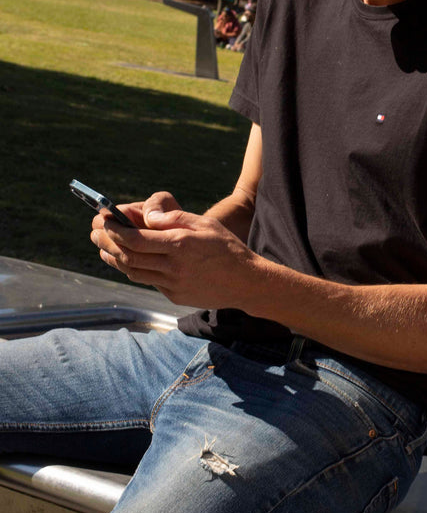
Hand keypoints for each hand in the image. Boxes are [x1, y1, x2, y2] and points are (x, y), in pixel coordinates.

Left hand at [90, 191, 257, 306]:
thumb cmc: (227, 247)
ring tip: (103, 247)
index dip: (114, 230)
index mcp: (180, 244)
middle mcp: (174, 266)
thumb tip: (148, 217)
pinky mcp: (175, 295)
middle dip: (106, 243)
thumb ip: (176, 219)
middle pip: (128, 257)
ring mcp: (173, 284)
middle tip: (95, 232)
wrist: (246, 282)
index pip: (135, 239)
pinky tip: (127, 260)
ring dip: (114, 259)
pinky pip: (148, 281)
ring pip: (133, 272)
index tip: (103, 220)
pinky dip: (133, 269)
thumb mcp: (206, 224)